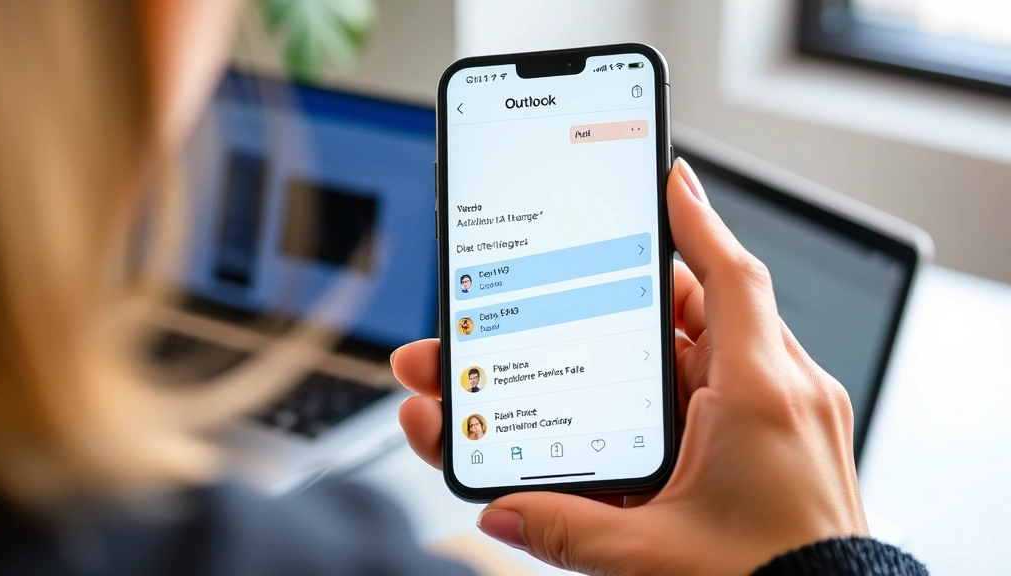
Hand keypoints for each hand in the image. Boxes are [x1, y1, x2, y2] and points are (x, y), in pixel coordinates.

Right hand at [392, 159, 867, 574]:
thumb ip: (566, 526)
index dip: (695, 219)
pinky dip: (669, 387)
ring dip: (635, 352)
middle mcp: (778, 394)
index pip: (730, 277)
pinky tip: (620, 410)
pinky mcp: (774, 442)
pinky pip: (717, 391)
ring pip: (698, 356)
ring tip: (571, 363)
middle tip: (554, 294)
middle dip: (615, 304)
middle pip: (692, 315)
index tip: (666, 176)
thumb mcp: (653, 554)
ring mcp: (780, 417)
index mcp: (762, 397)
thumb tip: (501, 510)